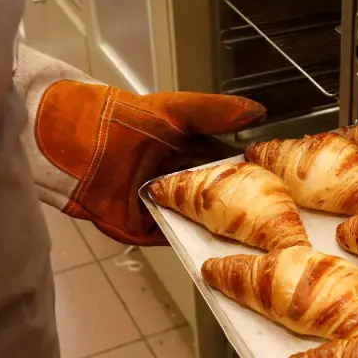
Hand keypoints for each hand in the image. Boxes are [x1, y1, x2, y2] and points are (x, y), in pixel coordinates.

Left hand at [32, 82, 264, 245]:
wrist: (80, 140)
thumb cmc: (126, 118)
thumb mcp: (178, 110)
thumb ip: (217, 112)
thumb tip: (260, 111)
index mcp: (191, 154)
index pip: (230, 171)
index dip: (252, 179)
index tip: (278, 190)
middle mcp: (180, 183)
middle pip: (219, 202)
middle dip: (240, 212)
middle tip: (270, 223)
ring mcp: (164, 207)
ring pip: (199, 224)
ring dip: (219, 232)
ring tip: (250, 241)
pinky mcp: (144, 228)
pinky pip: (173, 239)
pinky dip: (189, 244)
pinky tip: (213, 248)